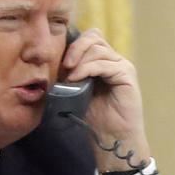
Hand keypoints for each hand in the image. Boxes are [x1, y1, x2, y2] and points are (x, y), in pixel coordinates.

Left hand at [61, 28, 149, 170]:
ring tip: (69, 77)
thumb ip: (68, 75)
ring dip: (79, 60)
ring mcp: (121, 66)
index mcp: (101, 61)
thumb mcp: (74, 91)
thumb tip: (48, 64)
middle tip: (64, 65)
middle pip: (93, 37)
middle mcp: (113, 60)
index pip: (88, 38)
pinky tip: (77, 78)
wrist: (112, 137)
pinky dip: (88, 68)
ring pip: (98, 49)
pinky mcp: (127, 75)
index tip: (59, 61)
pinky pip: (105, 63)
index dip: (72, 44)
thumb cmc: (94, 117)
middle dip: (75, 48)